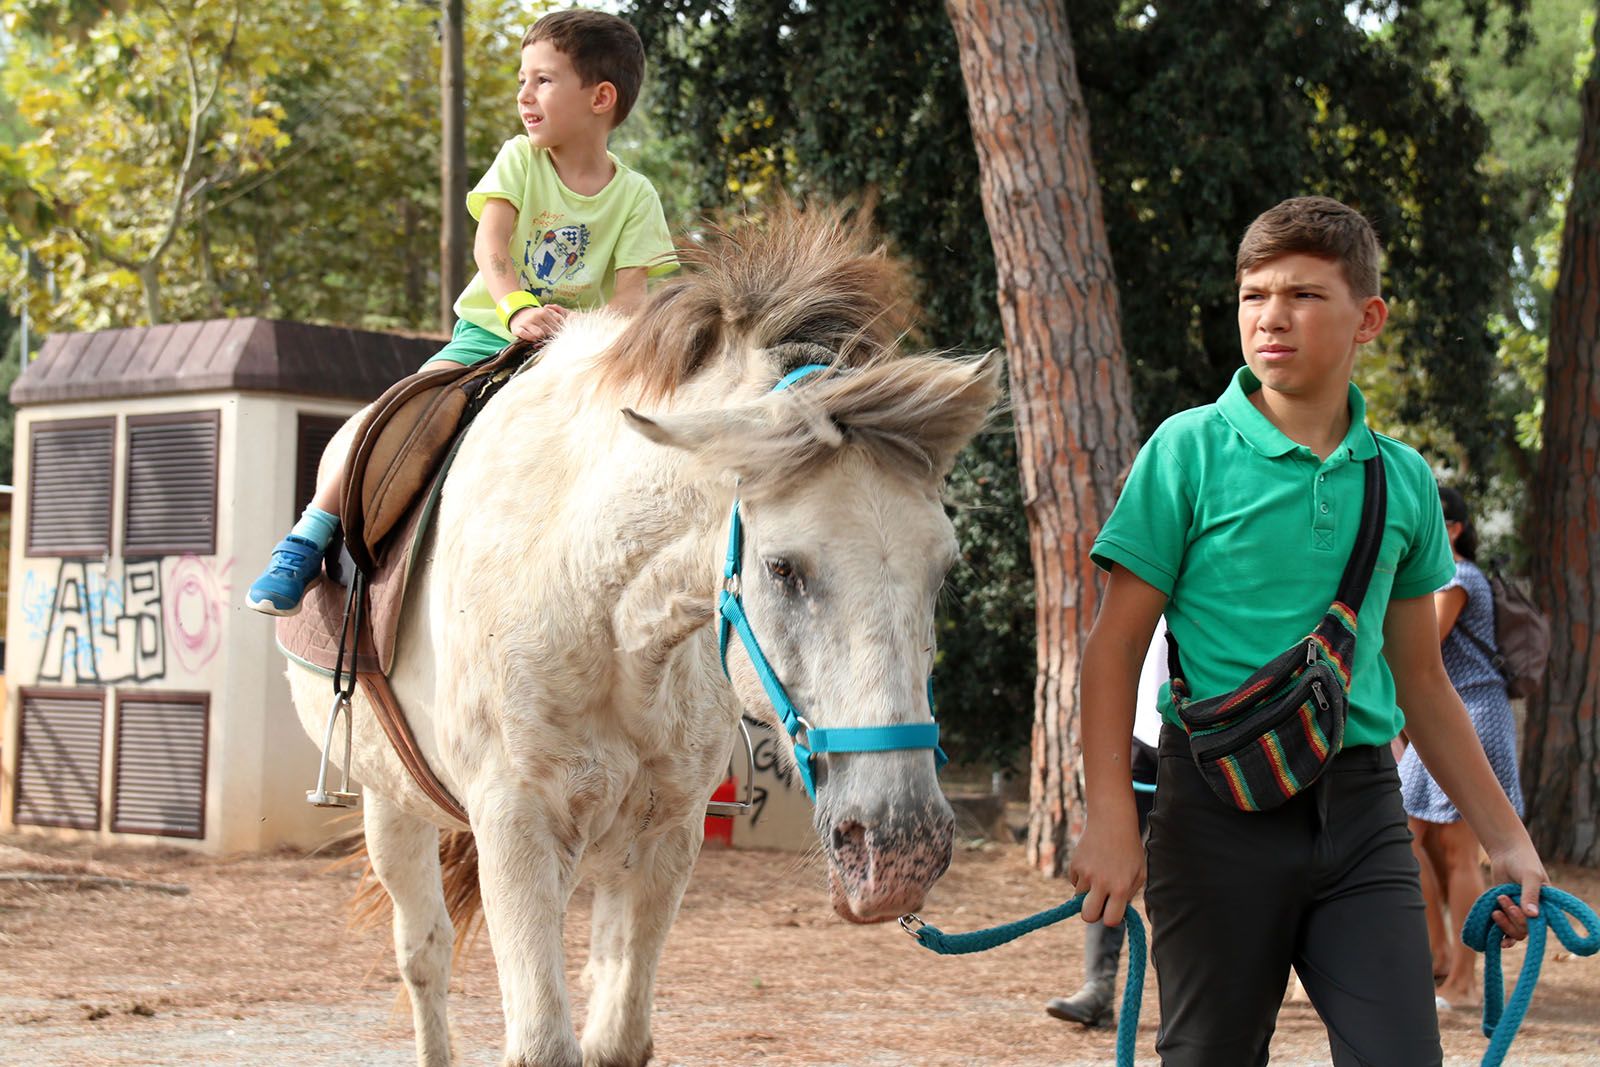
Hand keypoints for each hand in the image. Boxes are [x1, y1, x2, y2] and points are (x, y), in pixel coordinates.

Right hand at [508, 302, 567, 341]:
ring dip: (540, 338)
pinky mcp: (517, 328)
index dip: (556, 333)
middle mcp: (536, 316)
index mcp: (544, 312)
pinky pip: (524, 334)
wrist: (518, 314)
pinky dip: (528, 337)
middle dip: (548, 337)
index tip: (556, 336)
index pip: (555, 326)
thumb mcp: (545, 314)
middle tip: (548, 339)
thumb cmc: (536, 317)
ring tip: (539, 339)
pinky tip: (531, 338)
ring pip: (538, 334)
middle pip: (548, 331)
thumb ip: (556, 318)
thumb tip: (568, 322)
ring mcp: (527, 322)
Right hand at [1066, 810, 1144, 926]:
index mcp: (1121, 888)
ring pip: (1080, 898)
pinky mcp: (1074, 865)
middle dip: (1092, 914)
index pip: (1110, 920)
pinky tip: (1092, 863)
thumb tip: (1114, 913)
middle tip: (1098, 903)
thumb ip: (1128, 895)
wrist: (1112, 822)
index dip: (1110, 918)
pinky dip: (1081, 878)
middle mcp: (1101, 883)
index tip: (1112, 910)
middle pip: (1087, 917)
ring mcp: (1086, 873)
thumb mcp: (1138, 873)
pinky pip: (1075, 882)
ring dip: (1088, 892)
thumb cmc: (1129, 850)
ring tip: (1099, 874)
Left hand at [1485, 836, 1548, 941]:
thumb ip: (1530, 894)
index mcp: (1546, 906)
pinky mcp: (1505, 910)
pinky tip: (1496, 941)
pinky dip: (1499, 933)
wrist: (1506, 852)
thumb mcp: (1529, 876)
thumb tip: (1532, 915)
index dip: (1528, 922)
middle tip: (1503, 899)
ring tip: (1495, 910)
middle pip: (1524, 930)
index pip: (1540, 924)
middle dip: (1512, 919)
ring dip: (1504, 924)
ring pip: (1514, 931)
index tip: (1519, 909)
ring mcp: (1518, 912)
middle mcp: (1533, 912)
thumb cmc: (1523, 862)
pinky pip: (1503, 928)